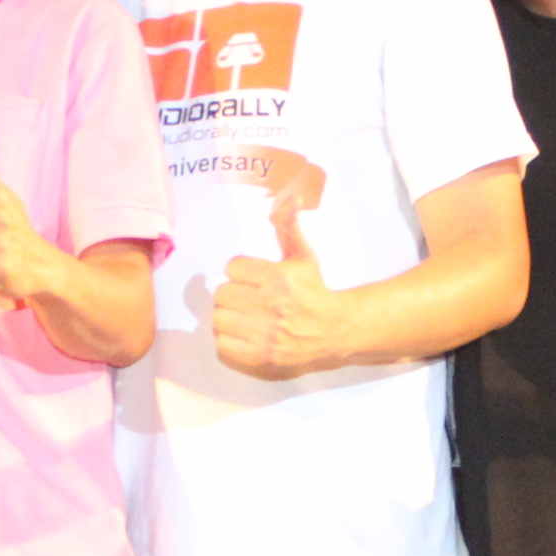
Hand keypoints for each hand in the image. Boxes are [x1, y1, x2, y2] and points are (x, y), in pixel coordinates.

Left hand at [213, 195, 355, 377]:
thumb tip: (291, 197)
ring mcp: (267, 334)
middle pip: (222, 295)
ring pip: (219, 320)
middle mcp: (272, 306)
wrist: (335, 330)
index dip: (240, 272)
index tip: (251, 277)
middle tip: (245, 298)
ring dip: (228, 318)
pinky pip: (223, 347)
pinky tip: (243, 335)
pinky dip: (229, 341)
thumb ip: (289, 226)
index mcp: (279, 277)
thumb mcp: (303, 255)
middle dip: (232, 295)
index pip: (232, 267)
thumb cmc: (315, 290)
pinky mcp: (263, 357)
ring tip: (243, 317)